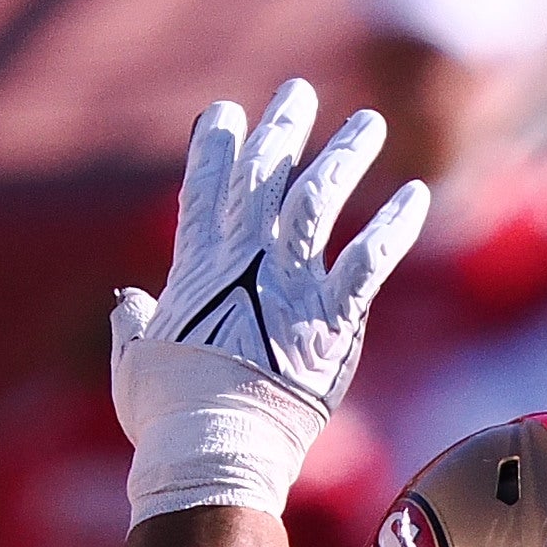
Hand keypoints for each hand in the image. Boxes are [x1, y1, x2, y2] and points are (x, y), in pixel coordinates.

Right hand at [109, 80, 430, 524]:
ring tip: (369, 124)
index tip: (226, 111)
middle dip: (281, 127)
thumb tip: (130, 301)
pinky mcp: (332, 317)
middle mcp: (244, 260)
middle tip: (299, 93)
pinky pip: (370, 260)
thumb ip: (133, 323)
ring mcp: (290, 284)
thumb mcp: (133, 361)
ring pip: (319, 197)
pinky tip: (415, 195)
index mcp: (195, 266)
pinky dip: (394, 226)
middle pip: (264, 175)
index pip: (206, 185)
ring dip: (345, 154)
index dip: (217, 143)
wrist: (212, 453)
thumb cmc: (167, 419)